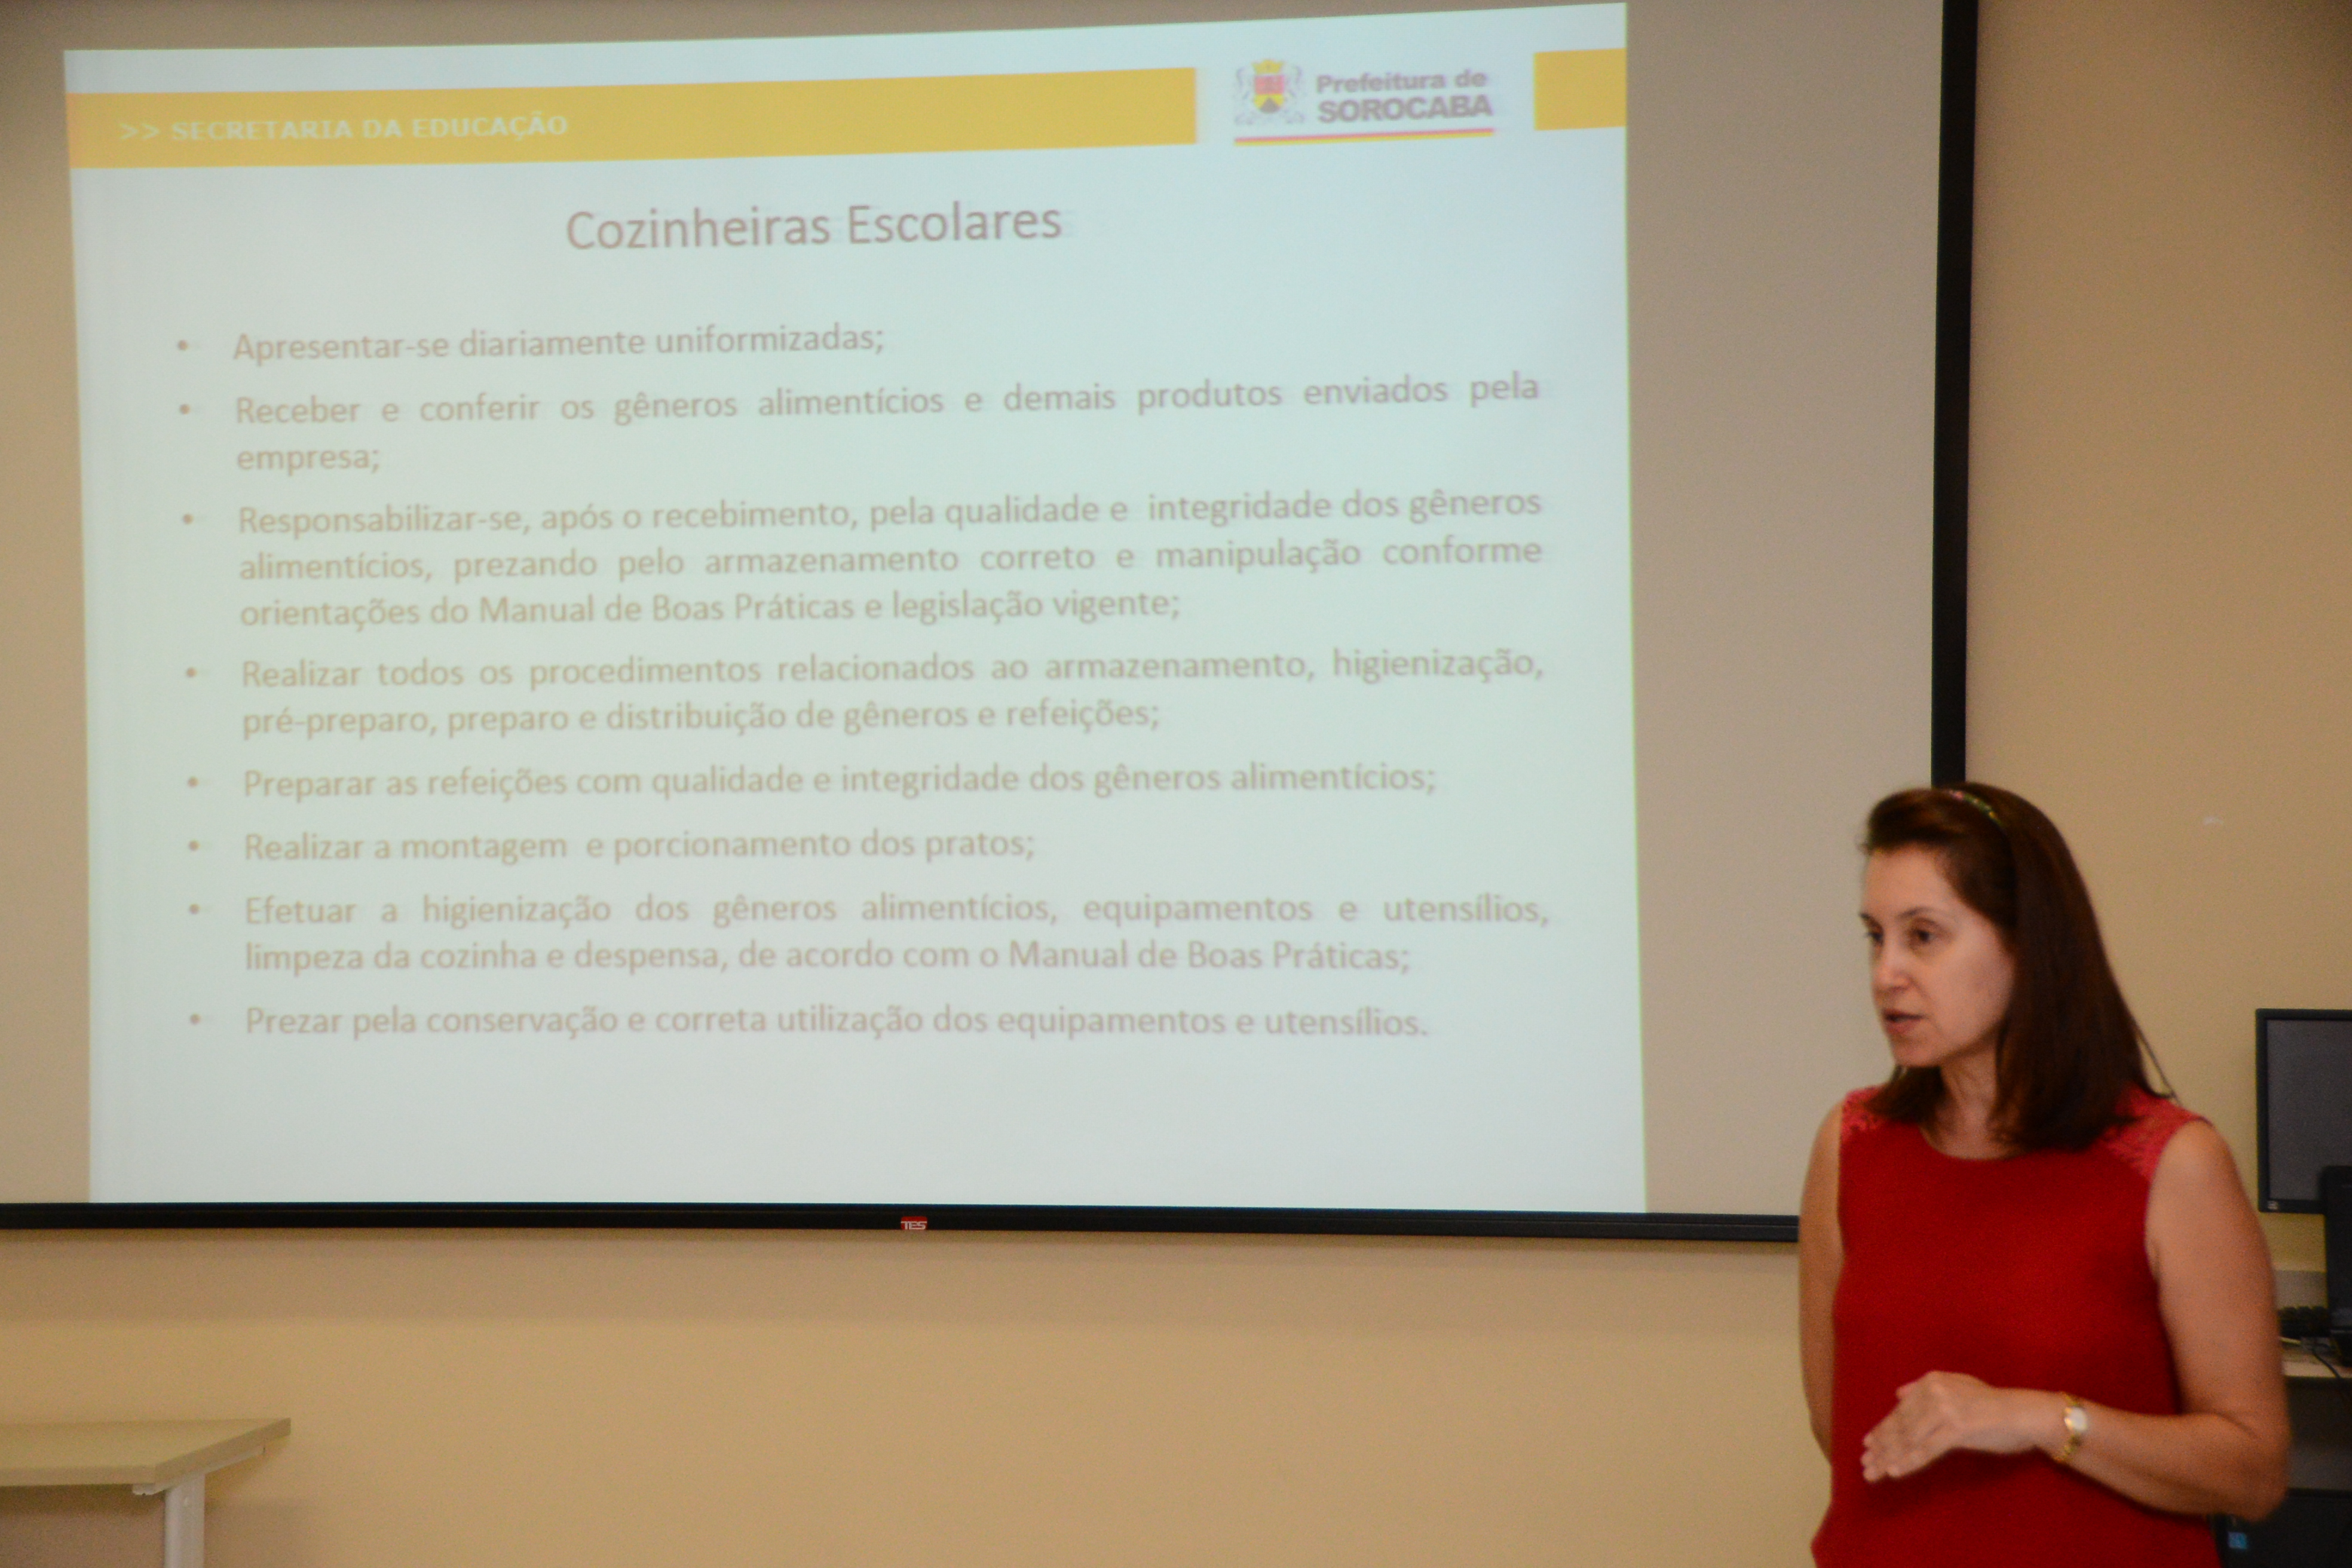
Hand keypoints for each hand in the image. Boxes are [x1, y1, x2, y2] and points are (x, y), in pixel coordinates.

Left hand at [1860, 1372, 2065, 1481]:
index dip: (1883, 1430)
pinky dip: (1908, 1461)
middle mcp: (1934, 1393)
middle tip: (1864, 1464)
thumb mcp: (1958, 1387)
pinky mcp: (1957, 1430)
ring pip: (1909, 1439)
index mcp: (1931, 1382)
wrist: (2024, 1414)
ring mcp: (1945, 1411)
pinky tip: (1894, 1471)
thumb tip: (1899, 1393)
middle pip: (1901, 1425)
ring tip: (1873, 1473)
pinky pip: (1927, 1449)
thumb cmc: (1993, 1405)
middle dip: (1880, 1447)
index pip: (1901, 1411)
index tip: (1868, 1445)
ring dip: (1888, 1458)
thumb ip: (1926, 1388)